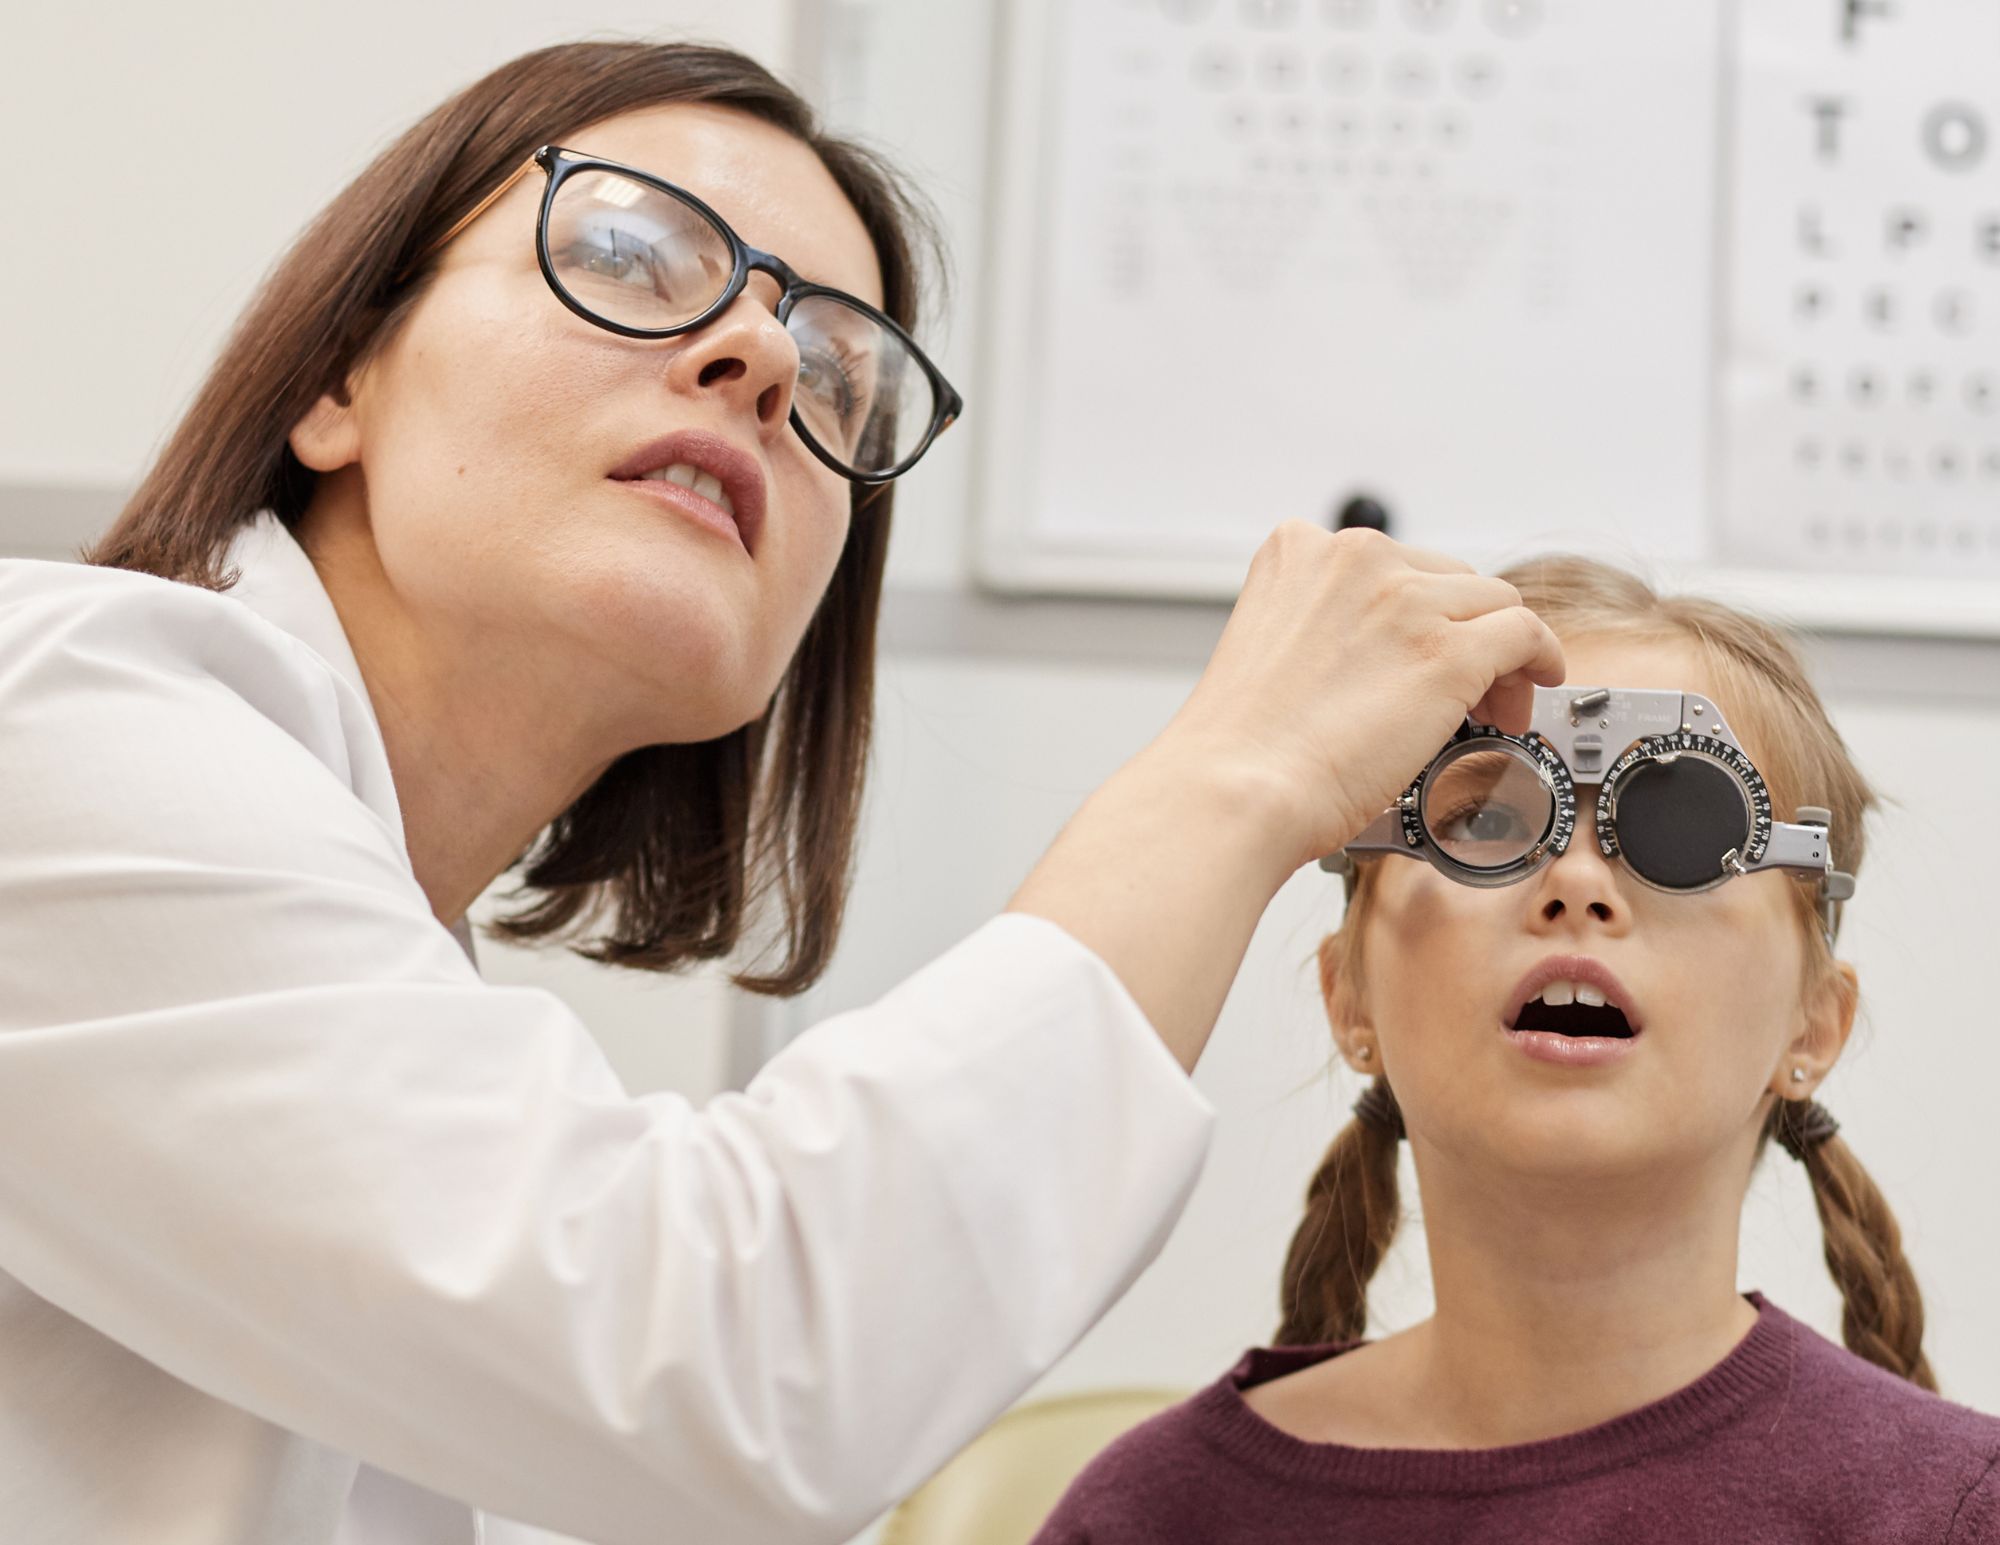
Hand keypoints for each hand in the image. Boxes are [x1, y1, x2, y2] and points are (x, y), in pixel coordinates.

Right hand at [1155, 522, 1565, 872]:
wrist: (1234, 790)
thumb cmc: (1240, 748)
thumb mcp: (1269, 647)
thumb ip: (1320, 629)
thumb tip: (1380, 655)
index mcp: (1298, 551)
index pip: (1392, 566)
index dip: (1416, 615)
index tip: (1416, 654)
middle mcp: (1356, 560)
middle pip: (1449, 579)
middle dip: (1460, 633)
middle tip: (1460, 695)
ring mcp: (1406, 602)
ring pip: (1494, 604)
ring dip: (1498, 655)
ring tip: (1488, 709)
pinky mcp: (1448, 653)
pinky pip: (1526, 634)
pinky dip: (1541, 658)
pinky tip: (1536, 685)